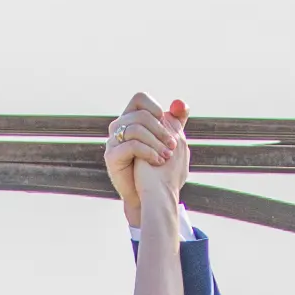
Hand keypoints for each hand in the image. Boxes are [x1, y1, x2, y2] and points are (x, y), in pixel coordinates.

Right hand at [105, 91, 185, 225]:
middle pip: (140, 114)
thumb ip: (176, 122)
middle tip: (173, 145)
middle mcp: (119, 127)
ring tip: (166, 156)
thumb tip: (182, 104)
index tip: (165, 120)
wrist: (149, 196)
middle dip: (160, 130)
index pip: (139, 99)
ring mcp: (113, 141)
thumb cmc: (158, 168)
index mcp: (131, 119)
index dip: (154, 106)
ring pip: (135, 129)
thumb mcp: (169, 142)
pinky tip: (158, 162)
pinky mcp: (112, 156)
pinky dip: (149, 152)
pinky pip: (131, 145)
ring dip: (156, 142)